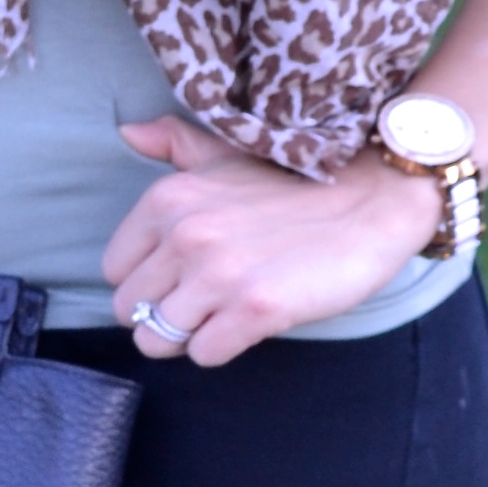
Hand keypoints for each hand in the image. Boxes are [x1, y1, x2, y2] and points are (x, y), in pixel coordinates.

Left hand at [104, 112, 443, 366]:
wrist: (373, 198)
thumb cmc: (295, 182)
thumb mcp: (226, 154)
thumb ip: (173, 146)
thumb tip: (126, 132)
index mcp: (167, 200)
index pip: (114, 269)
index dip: (146, 280)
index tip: (180, 276)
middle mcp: (184, 236)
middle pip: (130, 310)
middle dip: (161, 314)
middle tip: (204, 302)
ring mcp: (218, 274)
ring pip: (158, 339)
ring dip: (189, 335)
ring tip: (224, 313)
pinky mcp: (255, 309)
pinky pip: (203, 354)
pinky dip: (222, 347)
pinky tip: (248, 323)